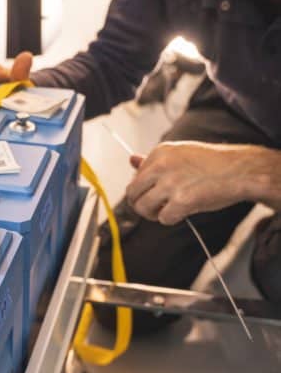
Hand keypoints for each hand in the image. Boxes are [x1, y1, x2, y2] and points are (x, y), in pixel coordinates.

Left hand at [125, 141, 244, 224]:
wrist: (240, 170)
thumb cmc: (212, 164)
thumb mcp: (181, 154)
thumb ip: (154, 160)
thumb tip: (132, 160)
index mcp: (160, 152)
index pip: (135, 177)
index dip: (144, 190)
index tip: (158, 192)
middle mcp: (161, 165)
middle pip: (132, 193)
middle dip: (141, 204)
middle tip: (156, 208)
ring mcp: (170, 183)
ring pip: (143, 208)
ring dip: (153, 214)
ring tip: (168, 210)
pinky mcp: (181, 201)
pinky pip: (163, 218)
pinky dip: (171, 219)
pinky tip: (183, 212)